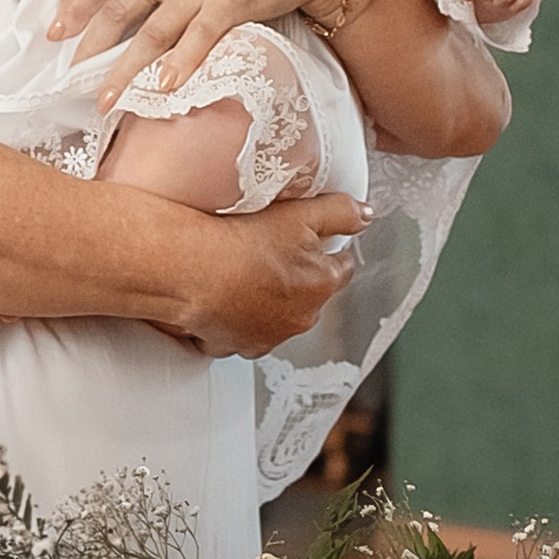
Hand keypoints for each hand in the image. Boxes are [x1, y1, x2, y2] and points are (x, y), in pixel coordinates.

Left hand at [50, 0, 352, 108]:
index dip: (76, 5)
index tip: (53, 32)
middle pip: (119, 8)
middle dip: (90, 45)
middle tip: (69, 75)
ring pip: (151, 33)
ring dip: (125, 70)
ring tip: (106, 99)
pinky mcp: (230, 3)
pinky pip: (197, 39)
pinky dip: (179, 65)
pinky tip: (162, 88)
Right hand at [167, 194, 364, 355]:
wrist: (192, 271)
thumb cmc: (242, 242)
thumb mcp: (300, 213)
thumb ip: (340, 212)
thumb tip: (366, 214)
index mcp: (322, 285)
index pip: (341, 268)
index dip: (328, 251)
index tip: (312, 241)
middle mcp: (301, 318)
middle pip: (309, 294)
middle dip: (296, 278)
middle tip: (270, 252)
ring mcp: (268, 336)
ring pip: (276, 316)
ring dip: (267, 300)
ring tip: (242, 272)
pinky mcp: (235, 345)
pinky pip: (241, 331)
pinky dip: (236, 318)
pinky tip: (221, 296)